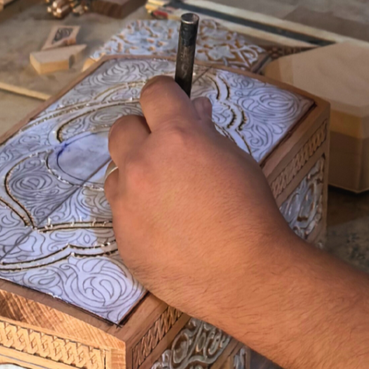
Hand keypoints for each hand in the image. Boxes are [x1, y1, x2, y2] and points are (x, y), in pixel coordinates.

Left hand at [105, 75, 296, 321]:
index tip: (172, 102)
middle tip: (169, 152)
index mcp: (177, 137)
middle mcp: (143, 164)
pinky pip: (122, 212)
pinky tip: (167, 229)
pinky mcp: (122, 236)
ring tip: (169, 199)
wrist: (246, 275)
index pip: (155, 92)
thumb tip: (194, 112)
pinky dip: (138, 212)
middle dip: (144, 133)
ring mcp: (127, 202)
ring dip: (137, 176)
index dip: (165, 94)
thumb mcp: (236, 159)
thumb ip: (207, 132)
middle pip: (123, 128)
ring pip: (117, 173)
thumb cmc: (251, 213)